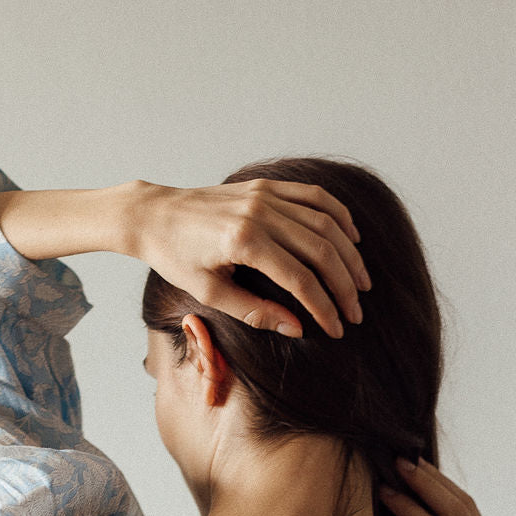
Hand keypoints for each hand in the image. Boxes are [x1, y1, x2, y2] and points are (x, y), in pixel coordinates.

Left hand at [130, 177, 371, 338]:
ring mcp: (265, 195)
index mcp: (243, 242)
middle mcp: (259, 213)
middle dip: (343, 286)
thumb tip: (296, 329)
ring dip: (349, 255)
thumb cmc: (176, 258)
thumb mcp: (210, 294)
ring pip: (325, 223)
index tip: (337, 329)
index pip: (299, 279)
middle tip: (356, 312)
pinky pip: (314, 197)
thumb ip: (254, 312)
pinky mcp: (266, 186)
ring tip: (361, 283)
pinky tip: (351, 240)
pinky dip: (338, 217)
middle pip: (321, 250)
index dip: (323, 307)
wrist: (154, 215)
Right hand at [379, 459, 508, 515]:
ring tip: (412, 462)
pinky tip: (428, 479)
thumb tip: (405, 515)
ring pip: (469, 506)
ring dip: (439, 481)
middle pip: (457, 511)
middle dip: (426, 483)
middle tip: (399, 462)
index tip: (385, 490)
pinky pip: (472, 513)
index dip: (408, 509)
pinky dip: (449, 492)